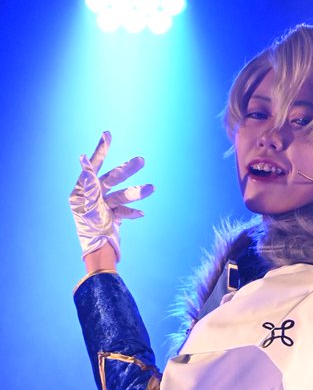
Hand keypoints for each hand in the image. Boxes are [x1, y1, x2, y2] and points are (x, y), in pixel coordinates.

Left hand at [69, 131, 153, 260]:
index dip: (101, 151)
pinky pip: (124, 210)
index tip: (108, 135)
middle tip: (142, 161)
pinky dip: (132, 212)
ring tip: (152, 188)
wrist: (100, 254)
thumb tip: (84, 160)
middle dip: (127, 171)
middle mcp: (92, 197)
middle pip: (112, 179)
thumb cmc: (90, 230)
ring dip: (136, 193)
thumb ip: (89, 182)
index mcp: (82, 192)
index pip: (93, 167)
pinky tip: (141, 214)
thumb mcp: (89, 204)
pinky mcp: (112, 217)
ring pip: (122, 195)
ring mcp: (103, 207)